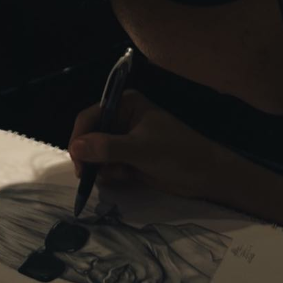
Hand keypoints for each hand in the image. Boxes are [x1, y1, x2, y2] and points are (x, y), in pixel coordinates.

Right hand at [68, 90, 282, 229]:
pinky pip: (107, 165)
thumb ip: (107, 147)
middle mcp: (122, 119)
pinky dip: (111, 174)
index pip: (90, 117)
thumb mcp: (140, 149)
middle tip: (88, 176)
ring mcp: (125, 139)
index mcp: (126, 105)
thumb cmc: (177, 153)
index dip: (80, 138)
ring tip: (119, 174)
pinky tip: (126, 177)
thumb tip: (75, 147)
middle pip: (90, 135)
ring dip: (102, 167)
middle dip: (90, 155)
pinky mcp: (129, 158)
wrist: (207, 175)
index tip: (77, 161)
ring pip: (96, 153)